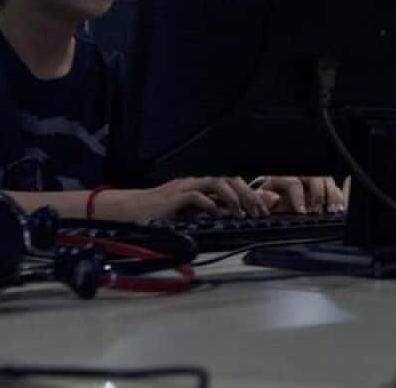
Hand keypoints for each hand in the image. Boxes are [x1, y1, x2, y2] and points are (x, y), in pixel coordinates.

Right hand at [104, 176, 266, 221]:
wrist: (131, 210)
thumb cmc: (159, 213)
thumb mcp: (190, 213)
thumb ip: (208, 211)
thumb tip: (230, 215)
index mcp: (201, 185)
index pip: (232, 184)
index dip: (250, 194)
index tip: (263, 208)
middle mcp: (196, 182)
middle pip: (230, 180)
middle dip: (248, 194)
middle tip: (259, 211)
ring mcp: (186, 187)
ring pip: (217, 184)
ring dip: (233, 198)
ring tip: (242, 213)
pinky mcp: (174, 196)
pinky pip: (197, 196)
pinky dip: (210, 205)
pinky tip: (219, 216)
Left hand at [252, 176, 345, 213]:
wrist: (277, 195)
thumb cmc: (271, 198)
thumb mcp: (263, 198)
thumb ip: (264, 199)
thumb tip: (274, 198)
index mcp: (284, 177)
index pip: (294, 183)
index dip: (299, 198)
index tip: (302, 212)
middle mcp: (301, 175)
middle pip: (314, 179)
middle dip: (318, 196)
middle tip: (319, 212)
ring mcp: (314, 178)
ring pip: (327, 180)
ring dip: (332, 196)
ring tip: (334, 211)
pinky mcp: (323, 184)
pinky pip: (335, 186)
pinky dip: (340, 196)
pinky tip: (341, 207)